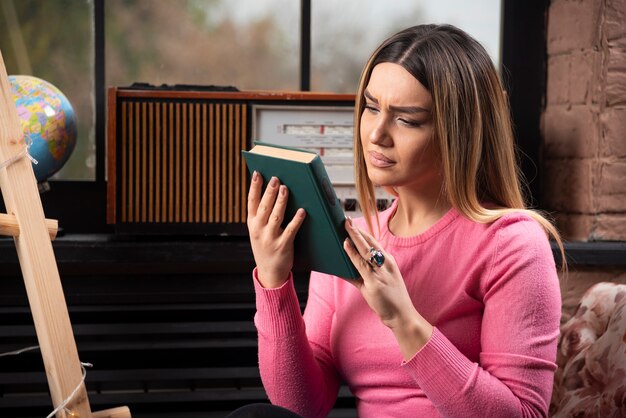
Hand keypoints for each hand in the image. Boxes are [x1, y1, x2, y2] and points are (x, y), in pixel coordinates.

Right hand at [247, 172, 305, 287]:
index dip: (254, 187)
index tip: (258, 173)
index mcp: (251, 223)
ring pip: (276, 216)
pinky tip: (302, 211)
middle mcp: (258, 230)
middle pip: (264, 206)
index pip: (251, 202)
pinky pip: (290, 230)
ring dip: (281, 201)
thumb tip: (274, 191)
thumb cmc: (266, 246)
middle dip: (269, 191)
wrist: (270, 273)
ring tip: (286, 188)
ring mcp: (270, 238)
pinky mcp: (282, 245)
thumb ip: (262, 214)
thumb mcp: (257, 231)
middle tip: (276, 178)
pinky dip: (296, 220)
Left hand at [343, 218, 432, 358]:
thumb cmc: (390, 300)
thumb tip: (344, 271)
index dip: (363, 232)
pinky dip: (352, 253)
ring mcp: (381, 272)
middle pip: (369, 243)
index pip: (374, 243)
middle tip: (346, 220)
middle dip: (357, 230)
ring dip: (354, 237)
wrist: (402, 316)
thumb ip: (361, 276)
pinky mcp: (375, 282)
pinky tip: (346, 245)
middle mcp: (386, 264)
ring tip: (345, 227)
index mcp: (388, 262)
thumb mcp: (379, 283)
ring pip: (365, 250)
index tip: (354, 223)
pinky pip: (360, 265)